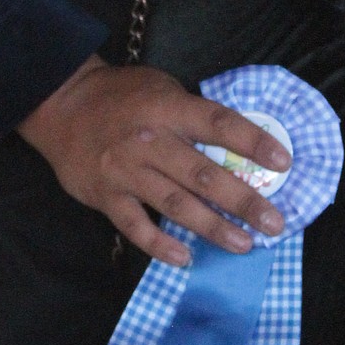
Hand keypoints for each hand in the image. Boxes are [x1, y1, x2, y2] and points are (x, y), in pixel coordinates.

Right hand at [18, 56, 291, 265]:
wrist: (62, 104)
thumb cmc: (121, 95)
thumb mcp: (160, 87)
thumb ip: (191, 112)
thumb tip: (236, 143)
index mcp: (168, 108)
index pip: (218, 124)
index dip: (252, 142)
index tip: (283, 161)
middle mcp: (151, 140)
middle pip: (203, 174)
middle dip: (243, 201)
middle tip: (274, 223)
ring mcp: (127, 171)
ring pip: (177, 205)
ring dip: (213, 227)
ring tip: (244, 244)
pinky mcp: (106, 195)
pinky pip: (136, 227)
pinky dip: (160, 245)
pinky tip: (184, 258)